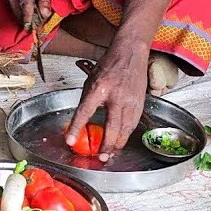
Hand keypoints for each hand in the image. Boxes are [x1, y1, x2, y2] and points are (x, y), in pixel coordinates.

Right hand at [2, 0, 51, 26]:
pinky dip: (21, 14)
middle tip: (39, 26)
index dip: (28, 17)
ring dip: (25, 19)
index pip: (25, 3)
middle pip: (18, 11)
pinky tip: (29, 14)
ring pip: (15, 13)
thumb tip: (45, 15)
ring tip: (36, 20)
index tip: (30, 28)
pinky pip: (14, 10)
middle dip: (29, 21)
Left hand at [65, 45, 148, 160]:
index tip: (70, 141)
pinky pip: (133, 124)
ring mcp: (130, 101)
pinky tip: (121, 140)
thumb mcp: (91, 79)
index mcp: (99, 88)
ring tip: (111, 152)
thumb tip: (82, 119)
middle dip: (107, 145)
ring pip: (125, 129)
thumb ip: (88, 99)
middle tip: (102, 157)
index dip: (76, 127)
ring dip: (118, 143)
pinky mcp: (140, 103)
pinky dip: (126, 134)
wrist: (130, 53)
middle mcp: (116, 96)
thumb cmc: (109, 65)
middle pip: (112, 127)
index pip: (85, 111)